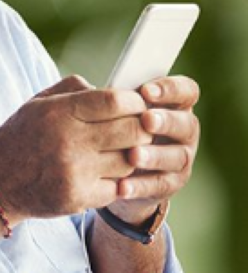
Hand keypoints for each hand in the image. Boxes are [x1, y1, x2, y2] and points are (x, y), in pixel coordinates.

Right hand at [0, 76, 151, 222]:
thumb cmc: (19, 139)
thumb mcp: (36, 104)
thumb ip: (73, 89)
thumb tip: (113, 87)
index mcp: (58, 113)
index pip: (116, 101)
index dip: (134, 102)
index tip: (135, 105)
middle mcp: (67, 142)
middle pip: (133, 130)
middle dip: (141, 128)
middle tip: (135, 129)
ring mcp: (74, 172)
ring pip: (130, 161)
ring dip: (129, 156)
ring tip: (115, 152)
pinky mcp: (78, 198)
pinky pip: (118, 187)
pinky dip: (116, 181)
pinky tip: (102, 174)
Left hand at [107, 75, 199, 223]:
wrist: (111, 168)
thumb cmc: (111, 126)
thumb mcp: (108, 109)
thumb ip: (105, 96)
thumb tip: (85, 86)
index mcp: (172, 104)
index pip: (185, 91)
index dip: (171, 89)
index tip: (146, 90)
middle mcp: (183, 130)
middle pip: (187, 123)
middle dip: (166, 121)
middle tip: (145, 120)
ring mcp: (180, 158)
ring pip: (177, 157)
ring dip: (155, 156)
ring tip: (132, 155)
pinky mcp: (170, 183)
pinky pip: (160, 185)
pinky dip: (141, 186)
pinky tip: (122, 186)